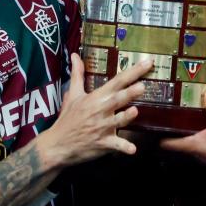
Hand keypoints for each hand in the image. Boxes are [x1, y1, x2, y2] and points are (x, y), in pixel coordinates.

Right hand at [43, 53, 151, 167]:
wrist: (57, 145)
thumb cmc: (68, 119)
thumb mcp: (73, 95)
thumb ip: (78, 74)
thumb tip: (75, 56)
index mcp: (96, 97)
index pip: (117, 81)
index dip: (133, 72)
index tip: (148, 63)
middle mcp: (100, 111)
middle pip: (118, 99)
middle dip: (129, 93)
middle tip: (142, 87)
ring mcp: (102, 128)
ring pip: (117, 121)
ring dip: (126, 117)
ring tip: (135, 111)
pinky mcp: (103, 144)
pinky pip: (115, 146)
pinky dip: (124, 147)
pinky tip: (132, 150)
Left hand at [162, 86, 205, 182]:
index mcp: (191, 144)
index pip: (166, 142)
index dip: (156, 133)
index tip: (150, 118)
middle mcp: (195, 147)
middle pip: (178, 134)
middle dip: (173, 120)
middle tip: (169, 103)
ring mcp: (205, 148)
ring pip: (191, 133)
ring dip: (189, 121)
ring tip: (187, 103)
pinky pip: (205, 132)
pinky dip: (204, 122)